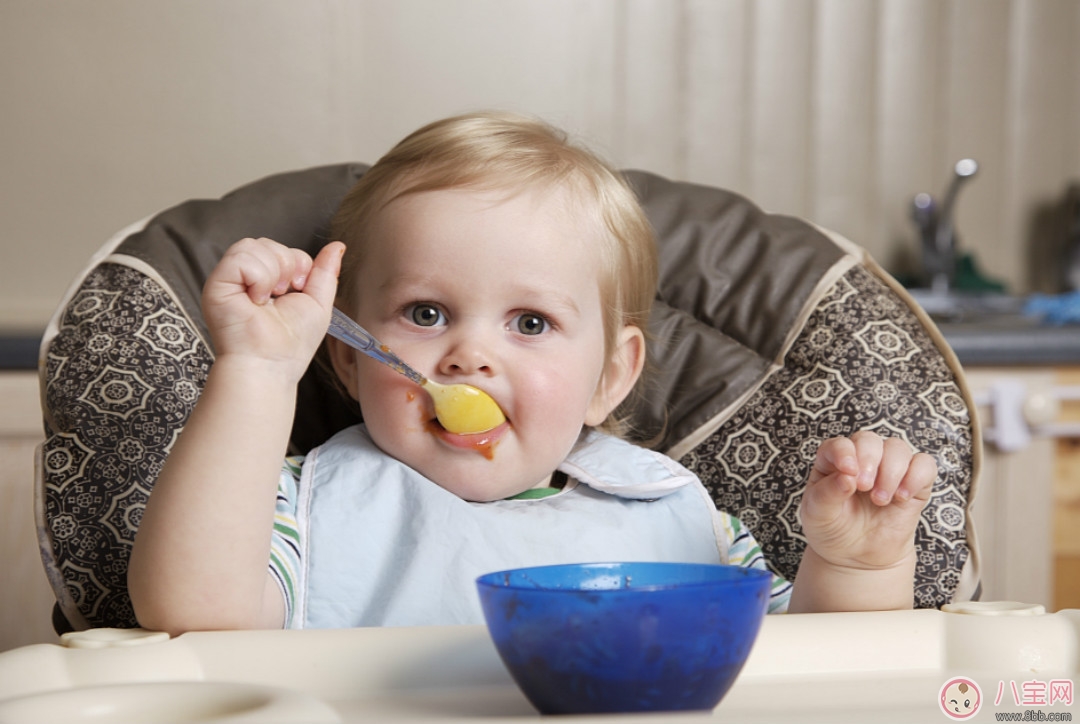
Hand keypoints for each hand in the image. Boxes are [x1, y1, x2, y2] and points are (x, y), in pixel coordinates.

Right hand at [202, 237, 343, 378]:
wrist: (271, 365)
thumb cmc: (291, 344)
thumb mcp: (318, 302)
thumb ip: (326, 272)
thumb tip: (337, 246)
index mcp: (266, 280)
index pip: (281, 248)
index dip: (298, 262)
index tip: (298, 289)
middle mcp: (245, 278)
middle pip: (267, 242)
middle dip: (287, 265)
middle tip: (283, 295)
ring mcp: (229, 280)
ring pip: (253, 245)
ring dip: (273, 272)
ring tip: (269, 299)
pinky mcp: (217, 284)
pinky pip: (241, 257)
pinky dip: (259, 277)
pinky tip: (257, 300)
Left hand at [799, 430, 936, 571]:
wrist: (857, 556)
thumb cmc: (833, 529)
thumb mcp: (818, 514)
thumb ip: (828, 493)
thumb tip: (847, 477)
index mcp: (832, 461)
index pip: (840, 444)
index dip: (845, 453)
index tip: (848, 472)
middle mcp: (861, 459)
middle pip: (870, 441)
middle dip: (869, 461)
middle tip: (865, 487)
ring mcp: (888, 469)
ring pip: (897, 448)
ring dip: (891, 471)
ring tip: (880, 500)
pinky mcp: (913, 483)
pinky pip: (924, 465)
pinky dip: (916, 476)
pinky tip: (902, 496)